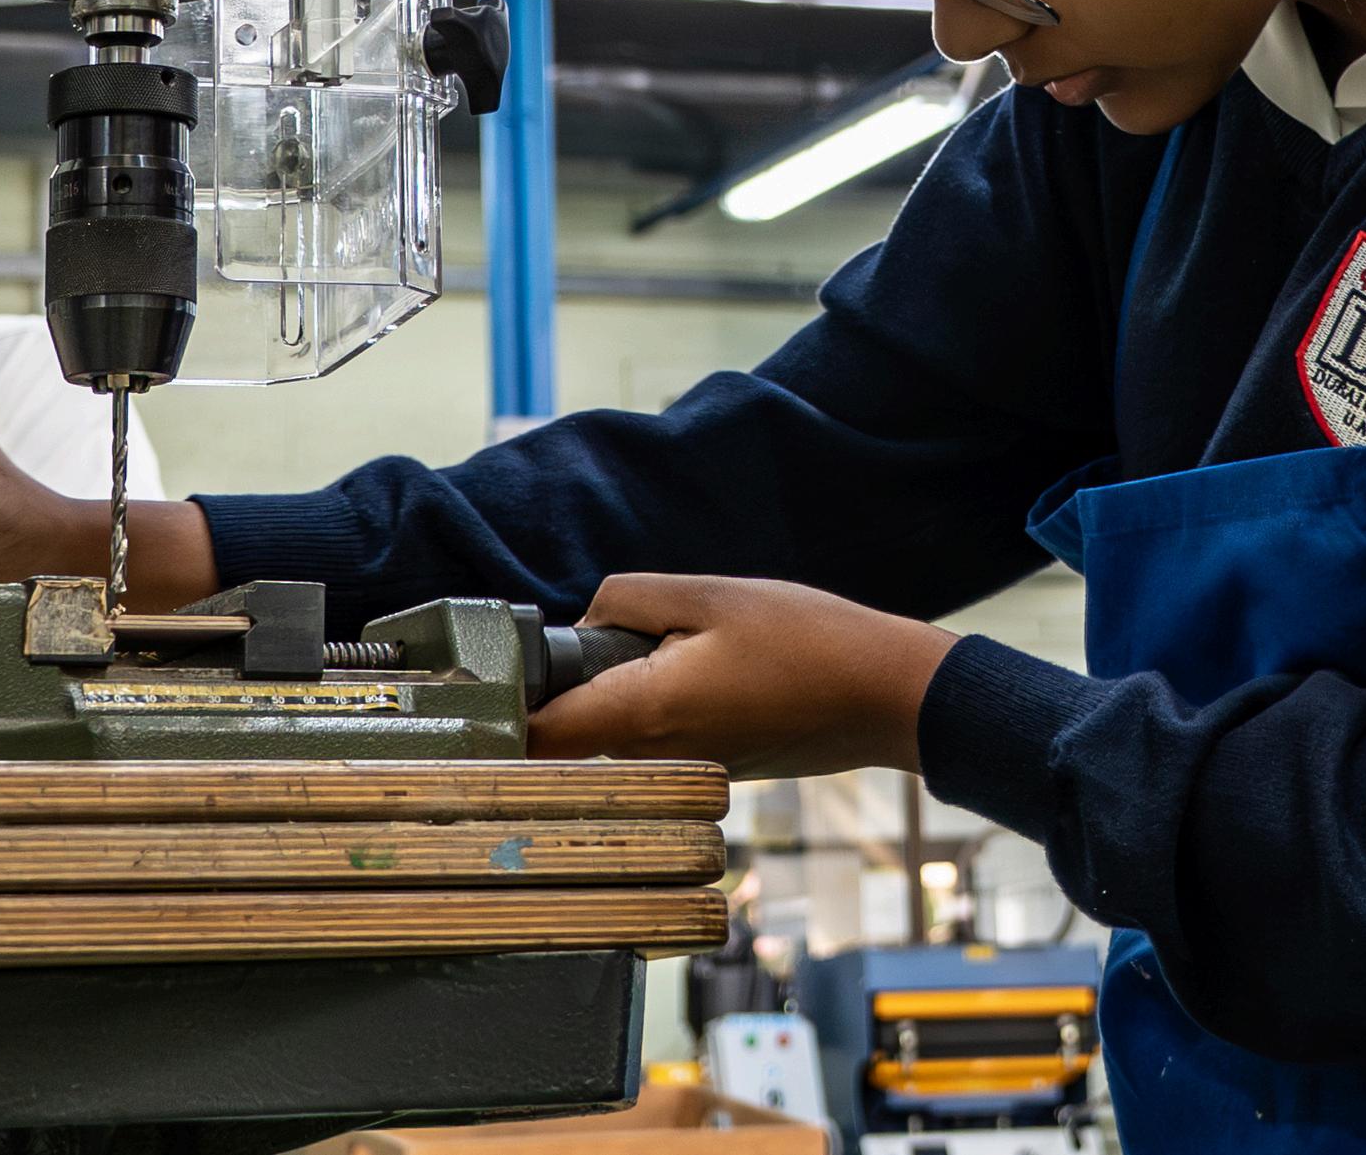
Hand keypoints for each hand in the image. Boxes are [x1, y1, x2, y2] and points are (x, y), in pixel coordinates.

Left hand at [525, 575, 957, 779]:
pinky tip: (684, 667)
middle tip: (570, 642)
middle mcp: (652, 758)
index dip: (499, 711)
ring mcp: (681, 771)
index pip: (534, 738)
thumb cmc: (804, 640)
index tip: (483, 679)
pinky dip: (643, 708)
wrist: (882, 695)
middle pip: (564, 740)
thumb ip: (626, 600)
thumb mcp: (706, 594)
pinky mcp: (707, 768)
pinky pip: (647, 742)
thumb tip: (584, 624)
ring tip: (644, 645)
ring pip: (606, 740)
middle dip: (555, 691)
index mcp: (640, 713)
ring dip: (602, 697)